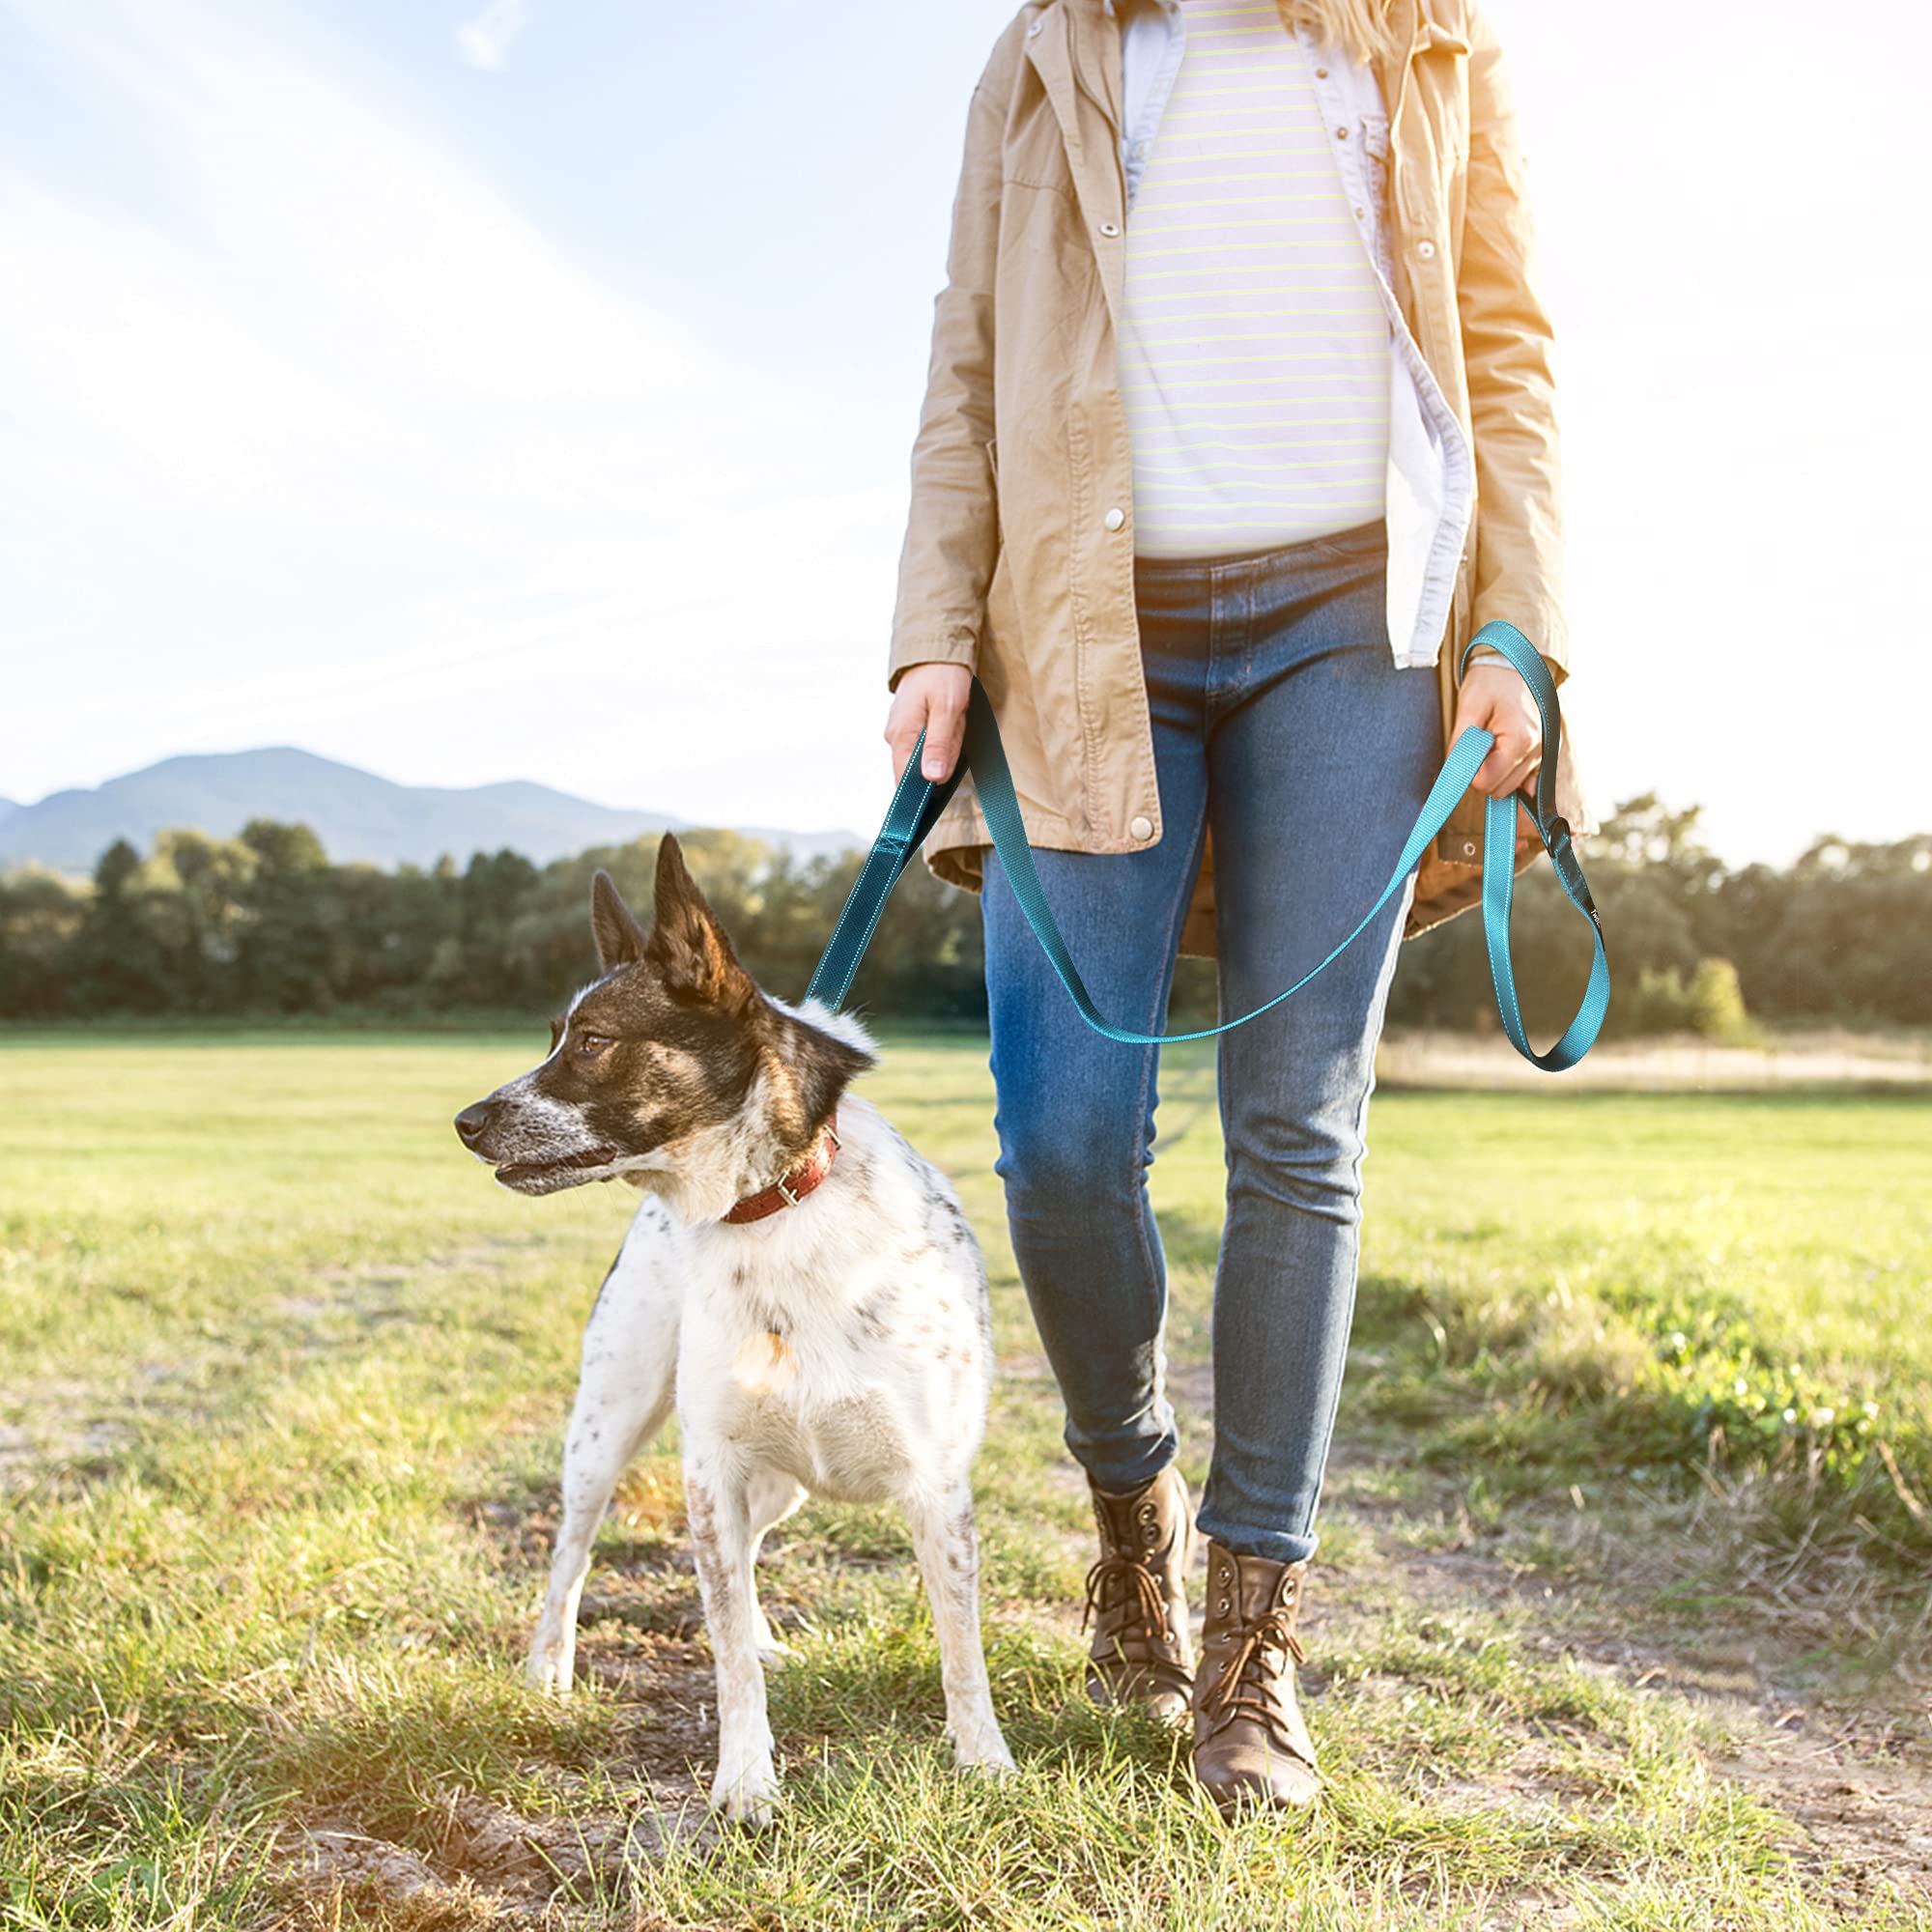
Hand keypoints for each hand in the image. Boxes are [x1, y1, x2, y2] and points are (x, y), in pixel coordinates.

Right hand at [884, 662, 972, 785]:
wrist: (935, 652)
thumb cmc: (942, 675)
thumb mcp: (947, 710)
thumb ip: (939, 746)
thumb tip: (932, 778)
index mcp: (901, 735)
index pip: (904, 781)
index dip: (924, 790)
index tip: (943, 781)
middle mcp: (896, 737)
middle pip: (923, 770)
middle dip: (946, 756)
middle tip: (955, 728)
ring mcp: (902, 732)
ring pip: (930, 757)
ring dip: (948, 744)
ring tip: (953, 719)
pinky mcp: (910, 728)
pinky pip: (931, 744)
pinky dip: (946, 736)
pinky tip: (949, 719)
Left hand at [1451, 660, 1542, 856]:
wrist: (1516, 664)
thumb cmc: (1491, 681)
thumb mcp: (1469, 707)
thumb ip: (1462, 744)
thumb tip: (1455, 774)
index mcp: (1521, 740)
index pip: (1487, 782)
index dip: (1469, 771)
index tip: (1468, 748)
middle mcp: (1539, 751)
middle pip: (1500, 789)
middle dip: (1482, 772)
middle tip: (1479, 742)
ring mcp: (1545, 753)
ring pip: (1511, 787)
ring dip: (1496, 770)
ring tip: (1493, 740)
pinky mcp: (1546, 754)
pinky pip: (1527, 780)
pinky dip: (1510, 771)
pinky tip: (1504, 751)